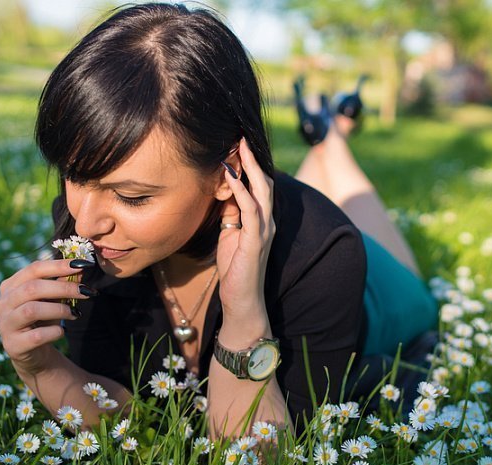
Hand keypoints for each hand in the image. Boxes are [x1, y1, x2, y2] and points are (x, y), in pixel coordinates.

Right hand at [0, 259, 93, 375]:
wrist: (35, 353)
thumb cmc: (43, 320)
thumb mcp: (53, 299)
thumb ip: (62, 283)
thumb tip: (80, 267)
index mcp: (10, 286)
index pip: (34, 269)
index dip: (59, 266)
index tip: (83, 265)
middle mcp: (2, 304)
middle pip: (32, 288)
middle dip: (63, 288)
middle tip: (85, 291)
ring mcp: (5, 325)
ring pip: (32, 310)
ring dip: (59, 309)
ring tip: (74, 313)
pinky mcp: (13, 346)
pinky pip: (37, 335)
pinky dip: (54, 331)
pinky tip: (61, 332)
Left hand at [216, 137, 275, 319]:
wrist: (242, 300)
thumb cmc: (235, 268)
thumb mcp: (229, 234)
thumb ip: (231, 213)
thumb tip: (224, 190)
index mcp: (261, 219)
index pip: (259, 185)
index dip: (250, 165)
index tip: (237, 144)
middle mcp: (267, 221)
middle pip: (264, 182)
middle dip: (252, 159)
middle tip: (240, 136)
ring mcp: (264, 230)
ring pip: (261, 192)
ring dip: (250, 169)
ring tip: (238, 148)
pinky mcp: (255, 241)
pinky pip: (250, 211)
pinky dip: (242, 192)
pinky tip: (233, 178)